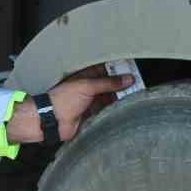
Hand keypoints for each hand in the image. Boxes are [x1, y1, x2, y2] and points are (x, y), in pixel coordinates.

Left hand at [6, 72, 132, 144]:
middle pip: (109, 84)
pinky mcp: (92, 115)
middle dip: (122, 85)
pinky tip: (124, 108)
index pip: (106, 69)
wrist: (52, 121)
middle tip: (138, 85)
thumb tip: (128, 79)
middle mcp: (89, 88)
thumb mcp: (88, 86)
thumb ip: (109, 83)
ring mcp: (91, 102)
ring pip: (110, 98)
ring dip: (120, 98)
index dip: (118, 69)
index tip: (133, 70)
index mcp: (85, 76)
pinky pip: (107, 111)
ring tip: (134, 96)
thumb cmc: (63, 99)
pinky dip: (115, 110)